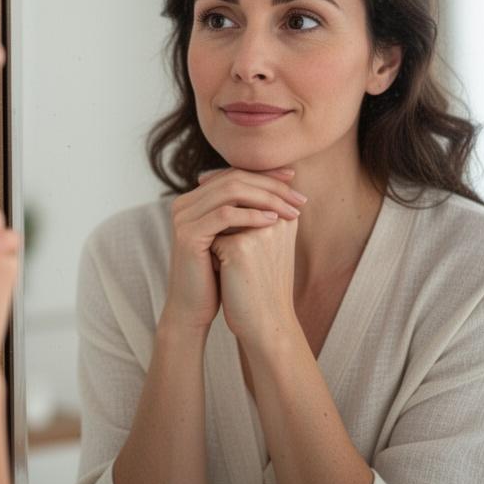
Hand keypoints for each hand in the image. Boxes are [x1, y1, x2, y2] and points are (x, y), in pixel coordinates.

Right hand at [162, 167, 303, 334]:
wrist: (192, 309)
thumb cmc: (217, 276)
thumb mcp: (234, 238)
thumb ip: (247, 213)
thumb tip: (284, 189)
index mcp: (194, 200)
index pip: (234, 174)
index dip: (265, 175)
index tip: (294, 178)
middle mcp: (185, 203)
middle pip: (234, 178)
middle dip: (271, 186)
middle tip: (299, 197)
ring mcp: (183, 217)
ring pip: (231, 191)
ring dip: (266, 198)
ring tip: (291, 210)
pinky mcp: (187, 234)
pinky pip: (224, 215)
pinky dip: (251, 215)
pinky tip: (273, 221)